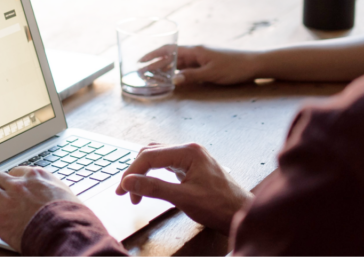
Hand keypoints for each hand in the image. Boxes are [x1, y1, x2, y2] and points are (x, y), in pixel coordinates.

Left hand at [0, 166, 81, 249]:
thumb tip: (56, 194)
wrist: (66, 231)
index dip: (12, 180)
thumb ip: (55, 190)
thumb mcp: (67, 194)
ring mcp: (8, 201)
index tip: (11, 186)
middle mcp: (20, 185)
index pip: (16, 171)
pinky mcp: (0, 219)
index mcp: (37, 176)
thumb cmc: (72, 216)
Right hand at [115, 143, 250, 232]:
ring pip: (157, 158)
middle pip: (151, 153)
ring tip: (135, 191)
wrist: (241, 213)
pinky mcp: (192, 166)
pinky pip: (166, 164)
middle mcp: (189, 150)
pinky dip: (154, 174)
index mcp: (188, 152)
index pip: (149, 156)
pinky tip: (150, 185)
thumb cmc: (220, 206)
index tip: (122, 190)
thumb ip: (154, 188)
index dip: (132, 172)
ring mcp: (191, 157)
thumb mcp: (183, 198)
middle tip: (125, 193)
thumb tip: (129, 182)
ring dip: (144, 173)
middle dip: (135, 172)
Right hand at [141, 45, 259, 85]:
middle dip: (155, 63)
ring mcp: (200, 58)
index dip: (153, 55)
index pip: (169, 50)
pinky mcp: (206, 65)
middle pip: (170, 57)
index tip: (140, 61)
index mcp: (195, 51)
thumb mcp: (211, 73)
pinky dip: (176, 72)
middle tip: (141, 72)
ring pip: (177, 63)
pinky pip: (186, 68)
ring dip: (164, 68)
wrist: (253, 64)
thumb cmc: (233, 67)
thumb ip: (192, 76)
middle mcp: (195, 52)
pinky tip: (171, 79)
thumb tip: (173, 80)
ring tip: (152, 76)